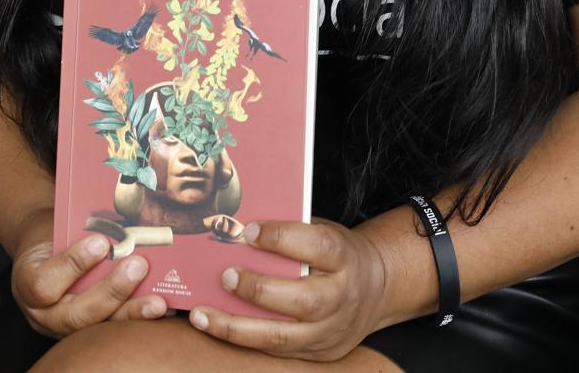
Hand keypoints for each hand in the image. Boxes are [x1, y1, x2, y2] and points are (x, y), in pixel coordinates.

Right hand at [9, 211, 168, 338]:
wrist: (44, 253)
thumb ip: (76, 233)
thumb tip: (117, 223)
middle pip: (76, 315)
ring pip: (98, 328)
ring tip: (157, 300)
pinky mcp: (87, 333)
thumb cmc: (51, 236)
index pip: (44, 285)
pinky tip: (161, 307)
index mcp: (27, 285)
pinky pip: (113, 329)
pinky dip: (138, 318)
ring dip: (130, 313)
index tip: (100, 243)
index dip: (73, 265)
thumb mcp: (51, 230)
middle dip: (111, 292)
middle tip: (138, 265)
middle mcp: (45, 315)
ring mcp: (65, 329)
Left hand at [186, 219, 387, 360]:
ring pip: (283, 337)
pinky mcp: (321, 352)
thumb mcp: (324, 232)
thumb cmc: (337, 254)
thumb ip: (290, 232)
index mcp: (345, 258)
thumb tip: (235, 227)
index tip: (247, 230)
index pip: (317, 247)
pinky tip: (218, 328)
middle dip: (258, 290)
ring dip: (236, 328)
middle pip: (303, 300)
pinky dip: (245, 340)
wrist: (377, 287)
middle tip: (225, 276)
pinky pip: (278, 351)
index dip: (281, 238)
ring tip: (202, 314)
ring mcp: (332, 331)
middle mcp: (342, 297)